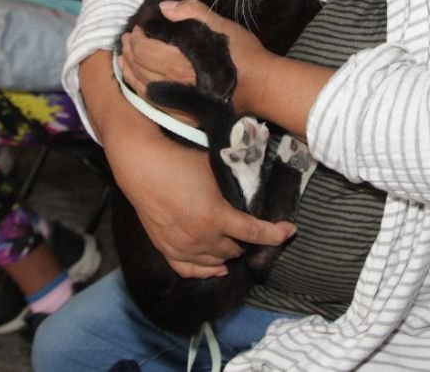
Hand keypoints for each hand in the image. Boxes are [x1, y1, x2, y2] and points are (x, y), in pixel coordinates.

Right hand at [103, 111, 296, 277]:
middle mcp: (200, 237)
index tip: (289, 231)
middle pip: (236, 249)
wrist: (141, 163)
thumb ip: (235, 184)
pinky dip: (207, 270)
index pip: (255, 233)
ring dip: (231, 253)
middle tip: (255, 230)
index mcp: (215, 217)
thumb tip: (253, 188)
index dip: (275, 234)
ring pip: (216, 261)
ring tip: (238, 244)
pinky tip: (218, 268)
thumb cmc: (179, 159)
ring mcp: (181, 246)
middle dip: (249, 241)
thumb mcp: (214, 168)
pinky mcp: (165, 248)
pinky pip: (190, 270)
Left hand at [120, 0, 270, 108]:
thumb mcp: (221, 25)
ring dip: (129, 68)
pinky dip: (137, 88)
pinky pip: (150, 101)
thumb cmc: (243, 55)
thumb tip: (165, 7)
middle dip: (130, 49)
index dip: (137, 36)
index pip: (144, 47)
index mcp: (180, 59)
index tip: (139, 27)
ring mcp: (176, 100)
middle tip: (129, 38)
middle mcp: (173, 81)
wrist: (262, 87)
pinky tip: (136, 81)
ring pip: (140, 84)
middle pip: (139, 65)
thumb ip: (193, 12)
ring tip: (125, 56)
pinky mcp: (181, 112)